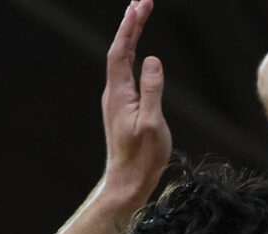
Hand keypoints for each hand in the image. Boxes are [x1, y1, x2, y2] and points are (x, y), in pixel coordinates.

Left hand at [98, 0, 171, 209]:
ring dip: (130, 36)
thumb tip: (153, 60)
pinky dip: (132, 52)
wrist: (127, 182)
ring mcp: (117, 100)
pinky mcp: (123, 108)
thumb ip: (152, 90)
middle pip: (119, 50)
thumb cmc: (142, 158)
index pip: (121, 50)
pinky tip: (137, 49)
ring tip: (139, 15)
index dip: (130, 26)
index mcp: (119, 93)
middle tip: (142, 1)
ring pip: (121, 59)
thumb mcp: (152, 124)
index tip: (141, 5)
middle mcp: (114, 93)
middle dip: (130, 24)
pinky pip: (126, 72)